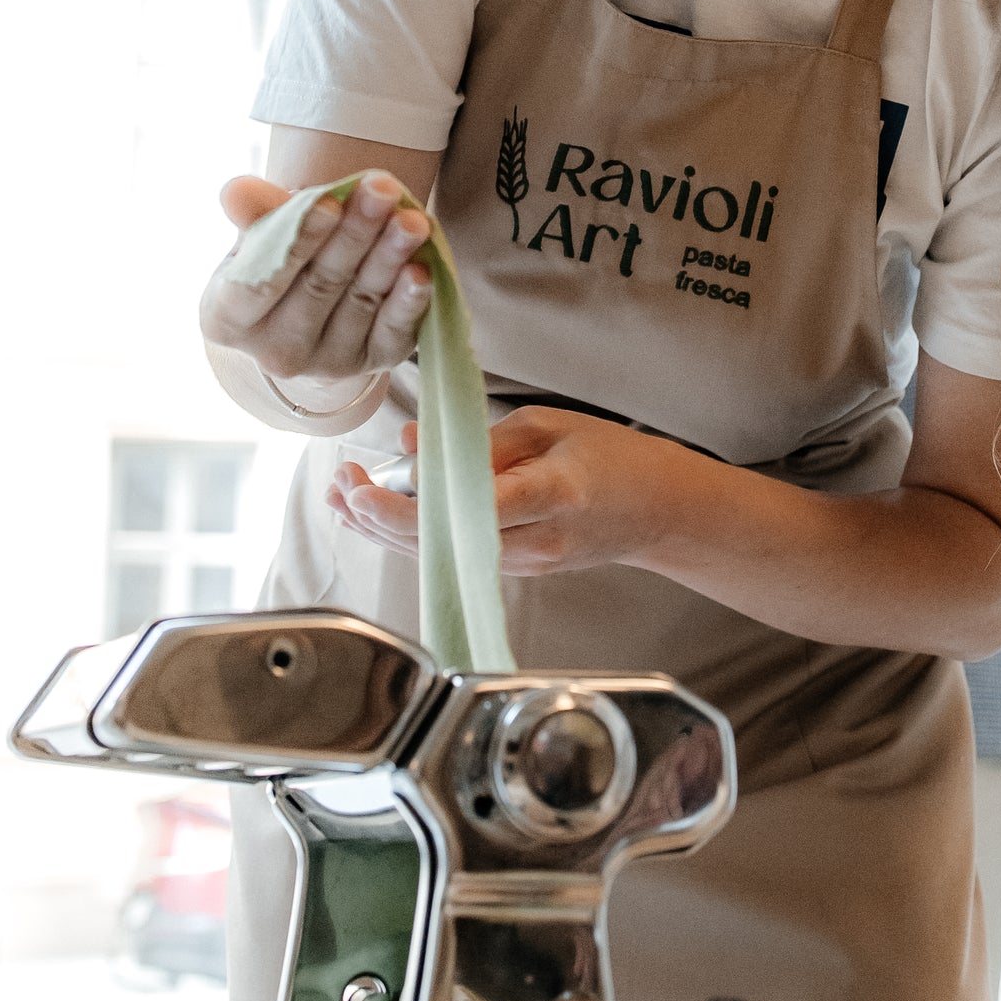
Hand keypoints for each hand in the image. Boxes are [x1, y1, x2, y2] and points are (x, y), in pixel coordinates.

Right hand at [200, 171, 432, 389]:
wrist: (314, 305)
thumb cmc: (281, 259)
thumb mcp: (261, 236)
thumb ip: (256, 214)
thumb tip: (238, 191)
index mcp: (227, 318)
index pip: (261, 281)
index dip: (298, 240)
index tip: (329, 201)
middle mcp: (274, 351)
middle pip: (319, 286)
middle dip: (355, 234)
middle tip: (383, 191)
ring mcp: (326, 362)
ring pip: (361, 302)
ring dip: (389, 257)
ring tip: (412, 219)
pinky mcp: (372, 363)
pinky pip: (393, 332)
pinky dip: (409, 301)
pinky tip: (422, 270)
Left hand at [327, 407, 678, 574]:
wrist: (662, 511)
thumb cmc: (614, 458)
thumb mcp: (551, 426)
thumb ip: (482, 439)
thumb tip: (414, 446)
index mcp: (551, 494)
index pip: (466, 510)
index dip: (407, 507)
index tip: (363, 489)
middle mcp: (536, 542)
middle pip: (441, 543)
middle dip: (378, 520)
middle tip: (339, 485)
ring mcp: (527, 566)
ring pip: (440, 557)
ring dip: (385, 530)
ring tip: (342, 499)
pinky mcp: (519, 574)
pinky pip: (455, 558)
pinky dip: (413, 537)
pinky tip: (381, 517)